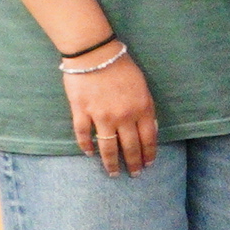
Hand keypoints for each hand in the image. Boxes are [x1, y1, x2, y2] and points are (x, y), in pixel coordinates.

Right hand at [65, 54, 159, 177]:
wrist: (96, 54)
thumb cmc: (122, 67)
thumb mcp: (143, 88)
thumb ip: (145, 109)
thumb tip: (148, 129)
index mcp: (142, 108)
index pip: (148, 139)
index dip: (148, 154)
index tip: (148, 164)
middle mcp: (123, 116)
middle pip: (130, 147)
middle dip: (133, 163)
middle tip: (133, 174)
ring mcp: (101, 116)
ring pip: (107, 147)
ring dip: (110, 163)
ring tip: (112, 173)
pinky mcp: (81, 112)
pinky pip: (84, 135)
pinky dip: (86, 146)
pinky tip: (89, 154)